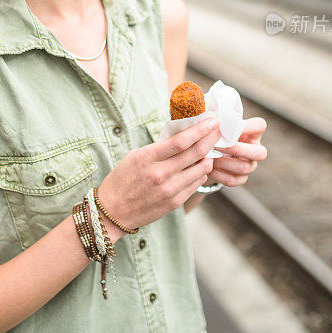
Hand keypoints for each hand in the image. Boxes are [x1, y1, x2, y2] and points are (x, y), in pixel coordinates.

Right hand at [98, 116, 220, 233]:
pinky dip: (201, 172)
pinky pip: (196, 183)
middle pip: (196, 153)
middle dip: (211, 138)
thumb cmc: (123, 179)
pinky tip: (198, 167)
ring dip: (209, 157)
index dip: (201, 129)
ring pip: (202, 169)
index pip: (181, 141)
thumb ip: (159, 148)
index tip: (213, 120)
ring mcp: (169, 190)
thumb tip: (184, 136)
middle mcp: (160, 174)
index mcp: (147, 157)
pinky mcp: (174, 203)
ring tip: (208, 149)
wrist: (113, 211)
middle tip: (218, 129)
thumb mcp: (135, 156)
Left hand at [204, 117, 266, 187]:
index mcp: (253, 133)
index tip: (231, 125)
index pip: (260, 126)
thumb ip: (220, 124)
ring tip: (210, 156)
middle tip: (218, 145)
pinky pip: (233, 180)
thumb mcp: (220, 126)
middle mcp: (256, 150)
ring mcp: (250, 166)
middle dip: (238, 149)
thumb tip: (212, 120)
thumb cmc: (216, 134)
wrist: (211, 152)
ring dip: (225, 162)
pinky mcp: (241, 179)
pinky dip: (219, 174)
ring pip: (245, 167)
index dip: (248, 126)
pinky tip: (209, 168)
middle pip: (260, 153)